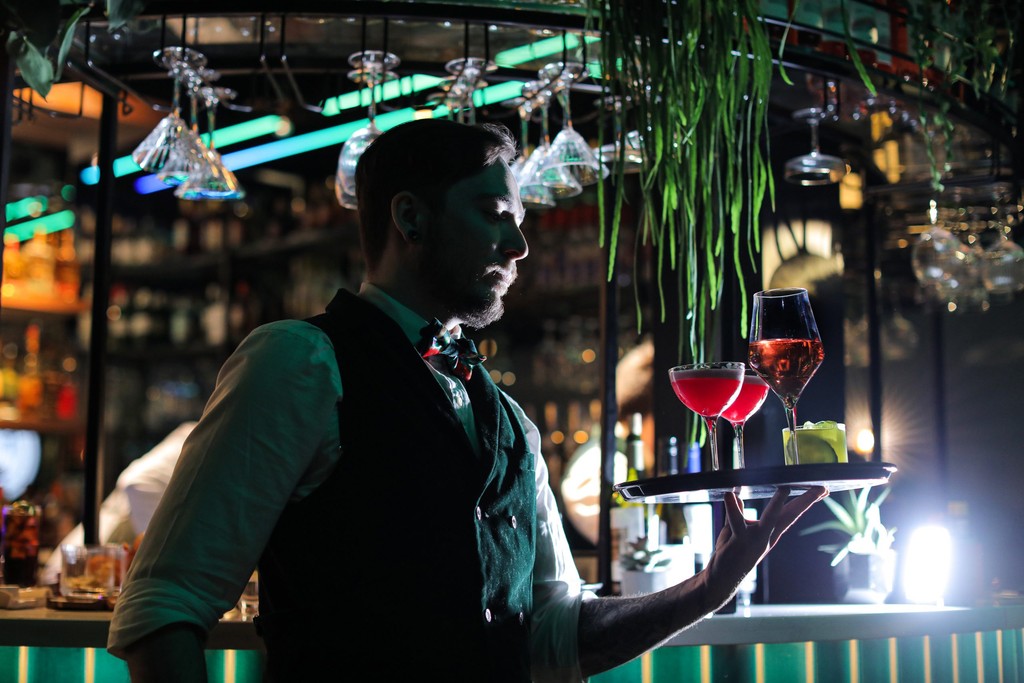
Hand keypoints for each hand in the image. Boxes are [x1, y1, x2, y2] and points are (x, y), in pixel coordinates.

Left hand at [700, 486, 827, 610]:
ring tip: (785, 488)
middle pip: (789, 516)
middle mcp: (766, 537)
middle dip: (805, 502)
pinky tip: (729, 495)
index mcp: (769, 533)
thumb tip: (737, 496)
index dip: (806, 501)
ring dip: (777, 504)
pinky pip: (735, 522)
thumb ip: (736, 513)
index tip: (822, 489)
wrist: (721, 579)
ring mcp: (754, 540)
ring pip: (768, 520)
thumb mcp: (734, 531)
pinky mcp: (738, 542)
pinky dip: (732, 508)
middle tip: (821, 488)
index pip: (790, 514)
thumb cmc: (730, 554)